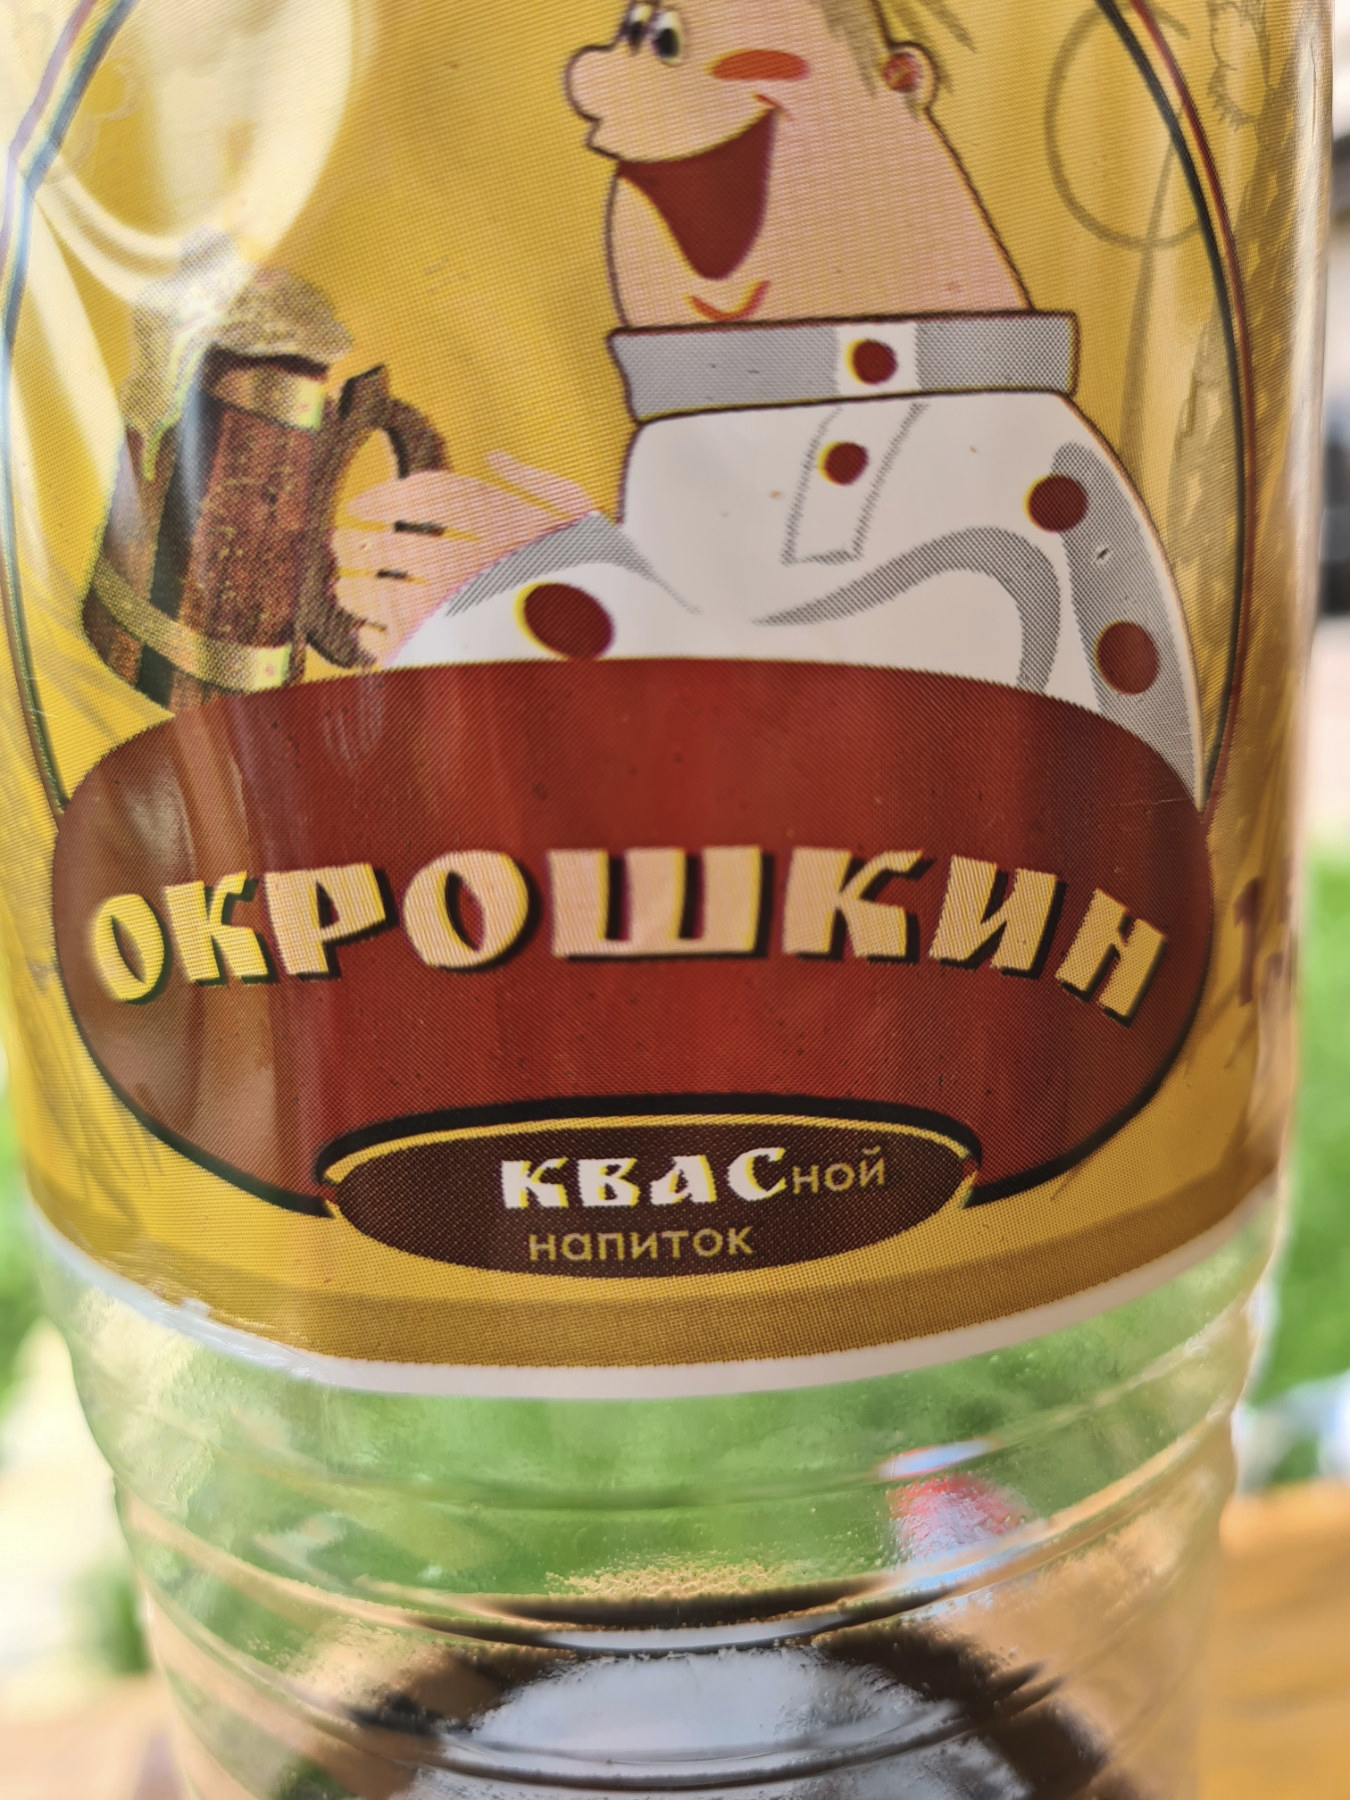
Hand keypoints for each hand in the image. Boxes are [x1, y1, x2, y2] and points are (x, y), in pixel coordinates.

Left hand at [332, 451, 595, 663]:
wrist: (626, 649)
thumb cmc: (607, 587)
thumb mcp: (588, 523)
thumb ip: (540, 485)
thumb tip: (496, 458)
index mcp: (510, 527)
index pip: (432, 495)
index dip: (388, 496)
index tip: (362, 503)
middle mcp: (487, 568)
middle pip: (400, 545)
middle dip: (360, 543)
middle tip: (339, 542)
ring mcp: (471, 619)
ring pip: (390, 596)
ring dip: (356, 591)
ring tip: (341, 588)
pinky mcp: (462, 664)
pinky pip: (402, 648)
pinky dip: (376, 639)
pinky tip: (366, 634)